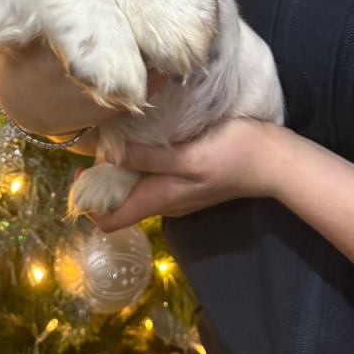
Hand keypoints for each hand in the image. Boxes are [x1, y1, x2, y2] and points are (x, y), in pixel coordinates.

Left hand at [89, 117, 294, 230]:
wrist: (276, 160)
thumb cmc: (234, 156)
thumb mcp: (190, 156)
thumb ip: (150, 157)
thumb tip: (107, 155)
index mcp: (159, 199)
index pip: (109, 221)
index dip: (87, 203)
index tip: (77, 173)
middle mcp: (163, 200)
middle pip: (119, 201)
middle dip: (99, 177)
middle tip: (91, 141)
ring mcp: (177, 190)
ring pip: (135, 185)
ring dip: (121, 165)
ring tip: (111, 132)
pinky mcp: (188, 175)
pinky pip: (153, 173)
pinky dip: (142, 158)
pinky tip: (143, 133)